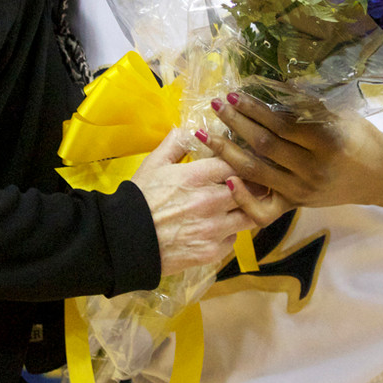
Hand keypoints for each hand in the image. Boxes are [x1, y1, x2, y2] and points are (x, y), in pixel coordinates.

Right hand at [131, 129, 284, 275]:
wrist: (127, 240)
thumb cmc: (140, 198)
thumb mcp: (154, 163)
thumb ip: (176, 142)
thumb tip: (192, 129)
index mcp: (197, 176)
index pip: (237, 163)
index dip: (244, 162)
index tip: (247, 161)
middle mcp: (211, 202)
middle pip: (252, 190)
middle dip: (255, 185)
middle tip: (256, 182)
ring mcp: (214, 229)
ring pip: (249, 217)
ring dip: (247, 210)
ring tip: (241, 205)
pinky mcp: (212, 252)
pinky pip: (233, 239)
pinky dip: (230, 232)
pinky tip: (219, 227)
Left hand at [199, 92, 382, 209]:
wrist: (381, 176)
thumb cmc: (360, 138)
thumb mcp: (339, 115)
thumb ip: (307, 105)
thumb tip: (271, 85)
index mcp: (326, 143)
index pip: (281, 125)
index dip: (254, 110)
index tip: (234, 95)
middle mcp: (312, 170)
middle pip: (264, 146)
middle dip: (235, 123)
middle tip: (215, 106)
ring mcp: (302, 191)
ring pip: (256, 172)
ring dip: (227, 151)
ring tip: (205, 134)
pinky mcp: (296, 205)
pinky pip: (264, 209)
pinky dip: (243, 196)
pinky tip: (226, 178)